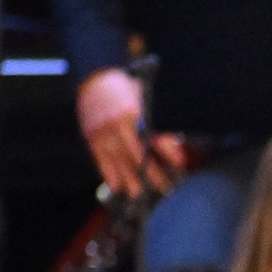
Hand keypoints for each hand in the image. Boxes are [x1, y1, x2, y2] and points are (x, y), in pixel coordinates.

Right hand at [76, 69, 183, 198]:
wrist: (95, 78)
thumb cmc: (128, 91)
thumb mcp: (146, 101)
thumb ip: (161, 126)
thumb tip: (178, 153)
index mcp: (136, 112)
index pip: (154, 136)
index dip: (168, 151)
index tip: (180, 166)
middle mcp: (118, 122)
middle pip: (137, 152)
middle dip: (151, 172)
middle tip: (164, 189)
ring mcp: (103, 129)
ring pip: (117, 157)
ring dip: (128, 177)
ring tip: (138, 194)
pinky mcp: (91, 134)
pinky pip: (99, 156)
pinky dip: (107, 171)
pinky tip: (115, 186)